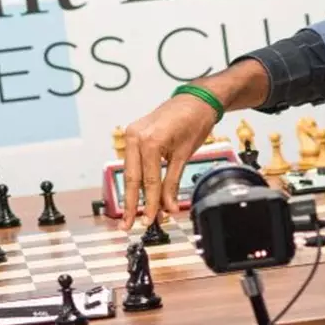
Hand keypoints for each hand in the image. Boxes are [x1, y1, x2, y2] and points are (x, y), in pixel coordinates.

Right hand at [120, 95, 217, 229]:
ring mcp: (132, 134)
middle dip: (132, 204)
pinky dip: (138, 178)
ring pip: (130, 172)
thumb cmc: (194, 121)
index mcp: (149, 141)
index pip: (149, 180)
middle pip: (132, 178)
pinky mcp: (134, 135)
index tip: (150, 221)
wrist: (195, 99)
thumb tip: (168, 207)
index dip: (150, 203)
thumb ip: (172, 182)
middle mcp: (135, 137)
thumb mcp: (184, 155)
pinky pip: (133, 162)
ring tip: (133, 215)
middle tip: (128, 225)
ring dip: (134, 194)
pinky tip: (139, 194)